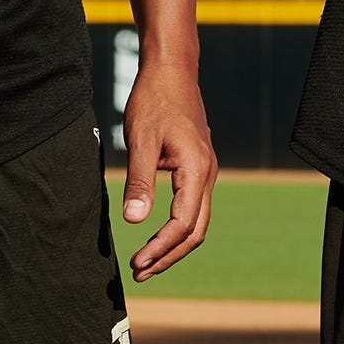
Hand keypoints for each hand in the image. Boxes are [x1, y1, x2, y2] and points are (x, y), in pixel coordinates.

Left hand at [119, 56, 216, 280]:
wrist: (172, 71)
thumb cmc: (155, 100)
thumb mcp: (140, 140)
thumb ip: (139, 181)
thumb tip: (135, 221)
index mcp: (196, 169)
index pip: (182, 223)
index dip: (160, 247)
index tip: (136, 262)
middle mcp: (207, 174)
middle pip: (195, 231)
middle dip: (168, 256)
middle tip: (139, 273)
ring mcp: (206, 171)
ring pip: (197, 221)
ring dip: (172, 246)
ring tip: (146, 263)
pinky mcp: (198, 167)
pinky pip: (193, 207)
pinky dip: (176, 229)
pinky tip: (157, 236)